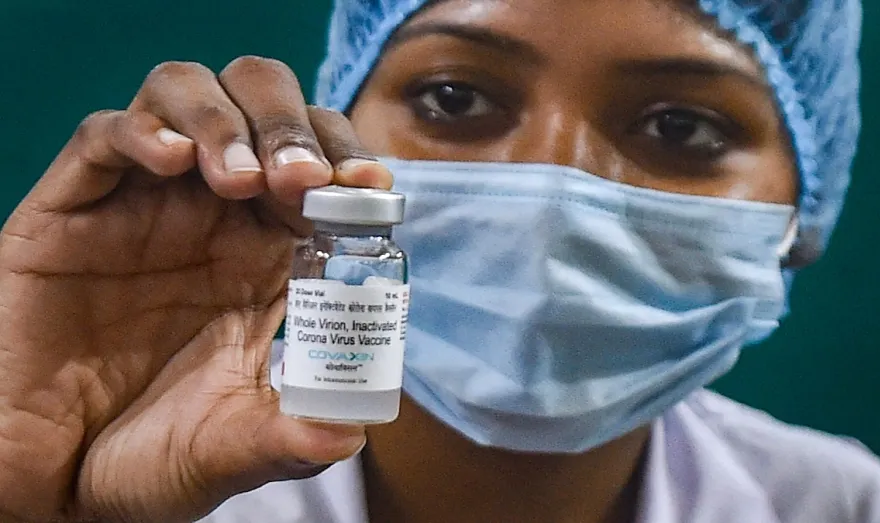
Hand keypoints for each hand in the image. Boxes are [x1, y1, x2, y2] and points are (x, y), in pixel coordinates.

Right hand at [0, 56, 390, 522]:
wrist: (48, 480)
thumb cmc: (144, 457)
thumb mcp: (229, 449)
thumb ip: (287, 440)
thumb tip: (351, 433)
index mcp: (267, 256)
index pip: (322, 171)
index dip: (349, 162)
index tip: (370, 182)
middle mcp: (213, 216)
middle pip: (265, 110)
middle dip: (294, 128)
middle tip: (303, 179)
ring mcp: (144, 204)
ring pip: (188, 97)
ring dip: (225, 121)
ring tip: (239, 179)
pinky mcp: (75, 208)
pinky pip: (105, 137)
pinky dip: (140, 132)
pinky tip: (169, 163)